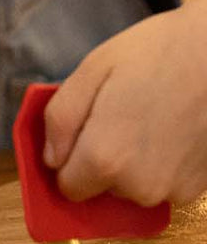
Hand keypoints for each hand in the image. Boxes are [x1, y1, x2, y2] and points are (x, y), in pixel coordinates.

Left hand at [43, 0, 206, 205]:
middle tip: (120, 115)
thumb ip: (60, 120)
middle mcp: (140, 186)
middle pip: (102, 187)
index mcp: (105, 159)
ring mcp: (174, 190)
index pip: (68, 188)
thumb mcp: (91, 71)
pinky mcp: (200, 188)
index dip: (70, 160)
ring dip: (133, 163)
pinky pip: (164, 184)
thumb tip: (52, 159)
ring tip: (149, 119)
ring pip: (134, 187)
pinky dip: (162, 164)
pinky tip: (172, 130)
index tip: (84, 131)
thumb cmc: (156, 53)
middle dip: (102, 158)